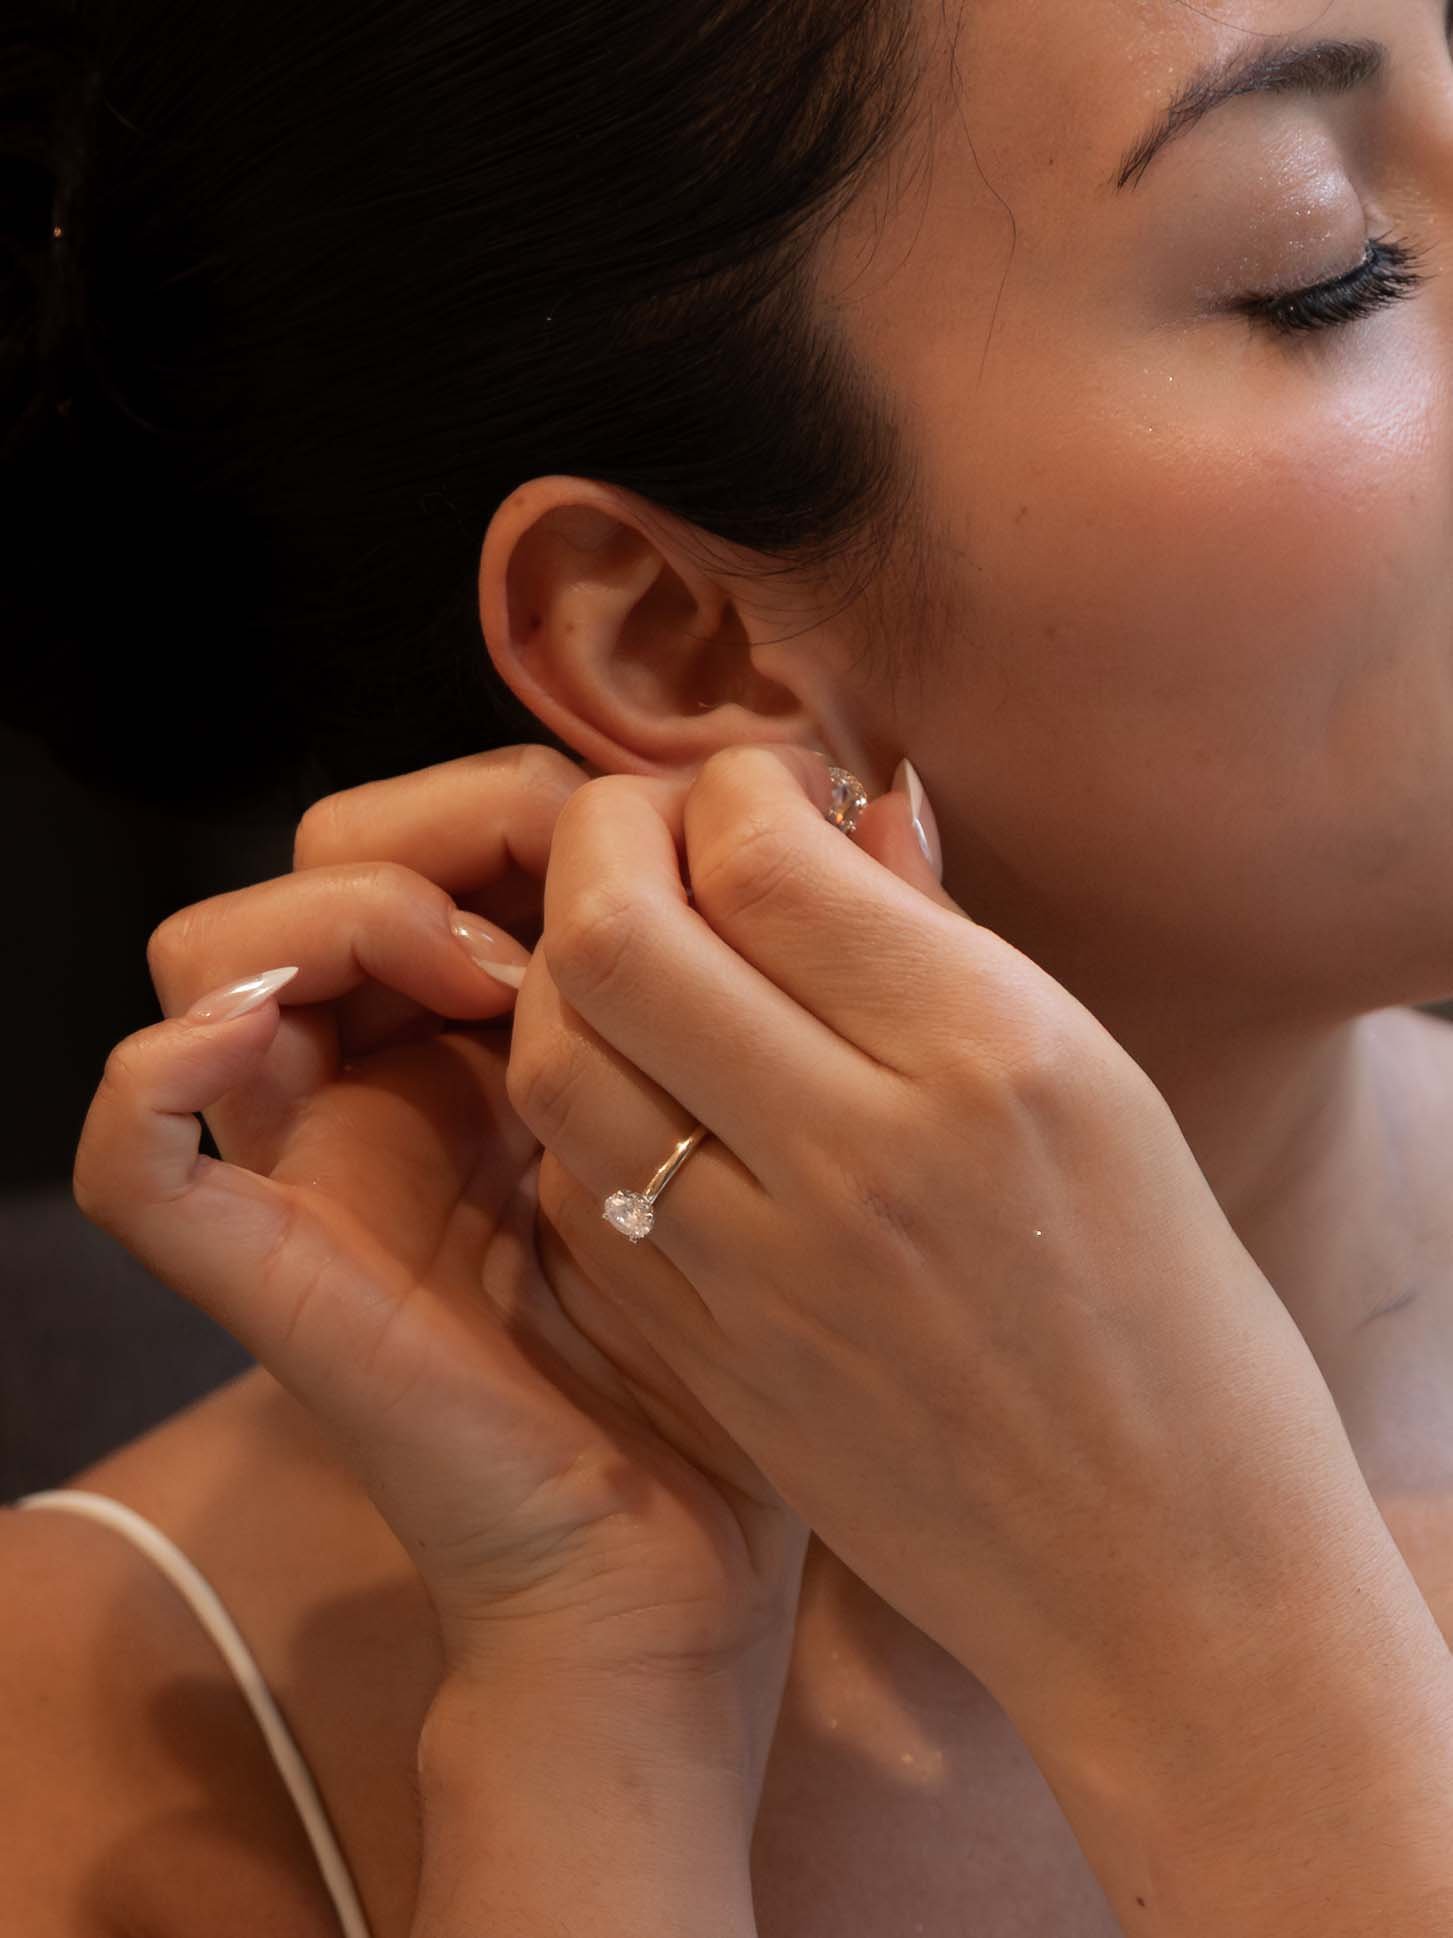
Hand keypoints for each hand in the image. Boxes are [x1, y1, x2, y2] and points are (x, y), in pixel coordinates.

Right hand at [67, 744, 814, 1805]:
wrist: (682, 1553)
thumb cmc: (756, 1337)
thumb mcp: (782, 1116)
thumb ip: (805, 965)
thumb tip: (888, 798)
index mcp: (504, 1031)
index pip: (453, 829)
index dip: (536, 802)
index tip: (665, 861)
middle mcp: (394, 1074)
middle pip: (331, 857)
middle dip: (444, 829)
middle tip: (570, 909)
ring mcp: (316, 1164)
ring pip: (209, 951)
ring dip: (339, 914)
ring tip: (478, 976)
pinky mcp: (267, 1269)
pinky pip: (135, 1153)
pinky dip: (161, 1071)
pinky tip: (263, 1032)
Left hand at [500, 744, 1387, 1747]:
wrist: (1163, 1565)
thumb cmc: (1167, 1305)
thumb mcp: (1102, 1084)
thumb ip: (946, 938)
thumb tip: (848, 812)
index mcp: (990, 1055)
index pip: (761, 855)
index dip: (724, 790)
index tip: (749, 799)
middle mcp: (860, 1154)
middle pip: (617, 936)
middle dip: (603, 843)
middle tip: (646, 839)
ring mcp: (763, 1272)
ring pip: (558, 1061)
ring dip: (565, 975)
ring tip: (629, 959)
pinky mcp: (707, 1360)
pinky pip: (575, 1190)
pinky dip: (581, 1111)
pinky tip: (640, 1095)